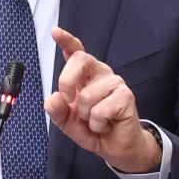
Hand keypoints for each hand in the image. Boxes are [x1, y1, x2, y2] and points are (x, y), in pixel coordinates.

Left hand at [43, 27, 161, 173]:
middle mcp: (100, 74)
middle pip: (80, 59)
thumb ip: (57, 110)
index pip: (76, 52)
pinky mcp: (125, 96)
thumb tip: (53, 99)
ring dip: (86, 116)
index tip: (56, 32)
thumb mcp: (67, 122)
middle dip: (67, 82)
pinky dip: (98, 124)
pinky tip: (106, 124)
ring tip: (96, 120)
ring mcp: (114, 83)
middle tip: (69, 101)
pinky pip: (99, 111)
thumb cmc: (94, 128)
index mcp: (85, 76)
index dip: (66, 40)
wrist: (116, 147)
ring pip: (86, 95)